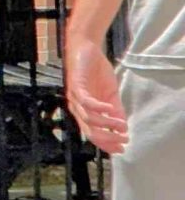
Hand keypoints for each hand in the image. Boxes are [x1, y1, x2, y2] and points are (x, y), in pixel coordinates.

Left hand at [68, 39, 128, 154]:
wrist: (87, 50)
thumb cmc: (97, 72)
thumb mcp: (111, 95)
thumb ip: (116, 111)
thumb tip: (124, 129)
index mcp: (84, 112)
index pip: (92, 134)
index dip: (106, 144)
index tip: (122, 149)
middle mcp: (77, 108)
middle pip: (89, 131)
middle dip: (107, 139)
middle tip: (124, 140)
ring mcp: (75, 97)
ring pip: (89, 118)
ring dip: (107, 124)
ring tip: (122, 126)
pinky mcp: (76, 85)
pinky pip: (85, 101)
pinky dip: (98, 107)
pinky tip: (109, 108)